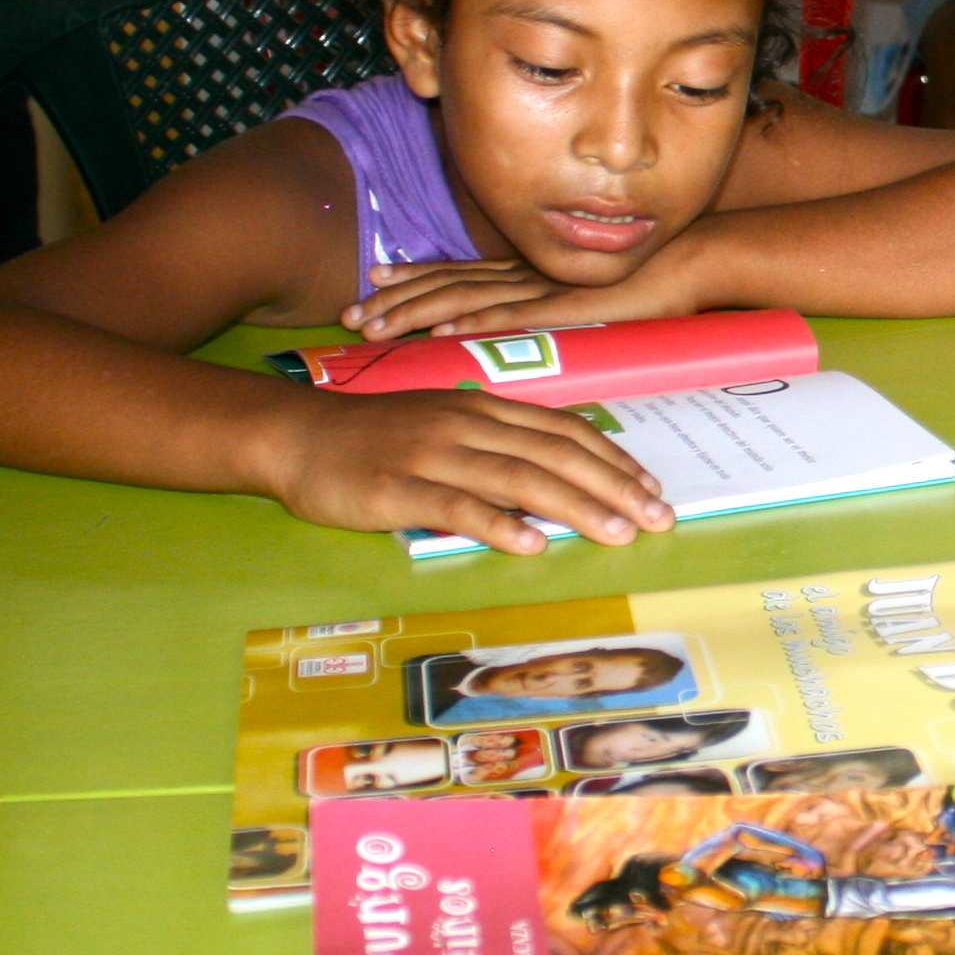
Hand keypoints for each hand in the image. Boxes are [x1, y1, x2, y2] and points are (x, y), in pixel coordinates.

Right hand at [267, 390, 673, 554]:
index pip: (565, 431)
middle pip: (555, 455)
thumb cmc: (378, 436)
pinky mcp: (398, 487)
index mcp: (484, 409)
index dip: (613, 460)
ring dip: (575, 506)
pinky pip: (456, 506)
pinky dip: (498, 524)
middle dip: (613, 487)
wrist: (297, 435)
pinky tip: (532, 545)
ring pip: (517, 479)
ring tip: (617, 533)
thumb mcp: (447, 424)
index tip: (651, 489)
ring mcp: (433, 454)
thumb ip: (500, 443)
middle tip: (657, 518)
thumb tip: (562, 473)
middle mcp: (468, 425)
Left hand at [343, 254, 701, 340]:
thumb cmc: (654, 280)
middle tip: (351, 313)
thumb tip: (532, 326)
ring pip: (467, 297)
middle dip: (397, 298)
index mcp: (531, 270)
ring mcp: (547, 286)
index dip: (413, 276)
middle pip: (449, 283)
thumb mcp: (593, 295)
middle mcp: (530, 273)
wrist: (698, 260)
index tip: (371, 281)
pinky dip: (475, 322)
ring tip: (377, 327)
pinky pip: (515, 316)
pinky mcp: (572, 305)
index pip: (459, 272)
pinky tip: (442, 332)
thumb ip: (560, 307)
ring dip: (417, 312)